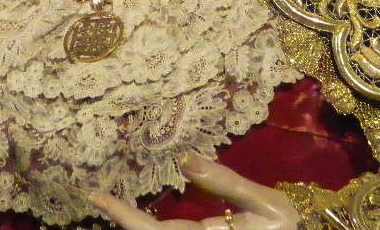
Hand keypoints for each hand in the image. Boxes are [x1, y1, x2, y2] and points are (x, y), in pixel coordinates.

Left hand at [88, 153, 299, 229]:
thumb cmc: (286, 229)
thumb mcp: (264, 203)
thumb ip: (225, 182)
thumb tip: (183, 157)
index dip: (120, 214)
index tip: (93, 196)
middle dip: (121, 218)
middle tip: (93, 195)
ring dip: (134, 221)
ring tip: (108, 201)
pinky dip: (150, 223)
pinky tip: (139, 213)